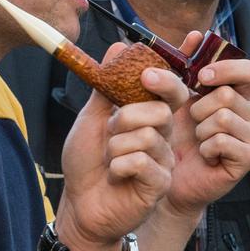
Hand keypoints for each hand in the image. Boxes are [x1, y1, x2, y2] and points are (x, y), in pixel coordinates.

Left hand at [57, 43, 185, 250]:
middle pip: (158, 109)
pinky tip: (116, 177)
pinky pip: (142, 161)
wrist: (79, 204)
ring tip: (110, 160)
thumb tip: (118, 46)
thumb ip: (107, 86)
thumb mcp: (92, 118)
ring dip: (116, 147)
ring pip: (147, 135)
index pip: (170, 89)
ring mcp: (164, 160)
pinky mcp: (160, 183)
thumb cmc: (87, 163)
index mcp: (150, 117)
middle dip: (123, 119)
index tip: (145, 74)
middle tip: (110, 134)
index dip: (164, 77)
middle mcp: (162, 135)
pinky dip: (119, 166)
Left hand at [162, 31, 249, 217]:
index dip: (226, 68)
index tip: (200, 77)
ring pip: (224, 116)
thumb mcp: (174, 96)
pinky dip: (204, 147)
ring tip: (197, 140)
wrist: (168, 176)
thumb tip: (195, 34)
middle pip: (229, 94)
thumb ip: (183, 64)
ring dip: (200, 128)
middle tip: (192, 121)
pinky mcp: (248, 159)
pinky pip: (222, 140)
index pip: (249, 69)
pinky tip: (203, 155)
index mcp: (237, 94)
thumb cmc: (172, 134)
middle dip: (199, 107)